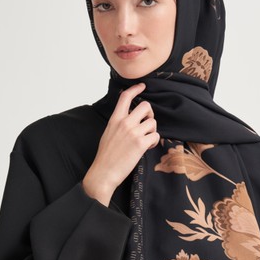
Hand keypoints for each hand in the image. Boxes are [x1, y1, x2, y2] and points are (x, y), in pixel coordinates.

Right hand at [82, 82, 159, 204]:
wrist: (104, 173)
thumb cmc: (106, 156)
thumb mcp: (108, 133)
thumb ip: (119, 123)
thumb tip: (130, 118)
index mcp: (115, 119)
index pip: (125, 97)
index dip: (136, 89)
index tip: (142, 86)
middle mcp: (124, 123)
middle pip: (145, 106)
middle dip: (150, 114)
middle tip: (147, 124)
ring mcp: (133, 133)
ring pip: (153, 122)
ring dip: (153, 131)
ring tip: (146, 139)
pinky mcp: (141, 144)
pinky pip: (156, 136)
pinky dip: (154, 141)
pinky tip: (148, 147)